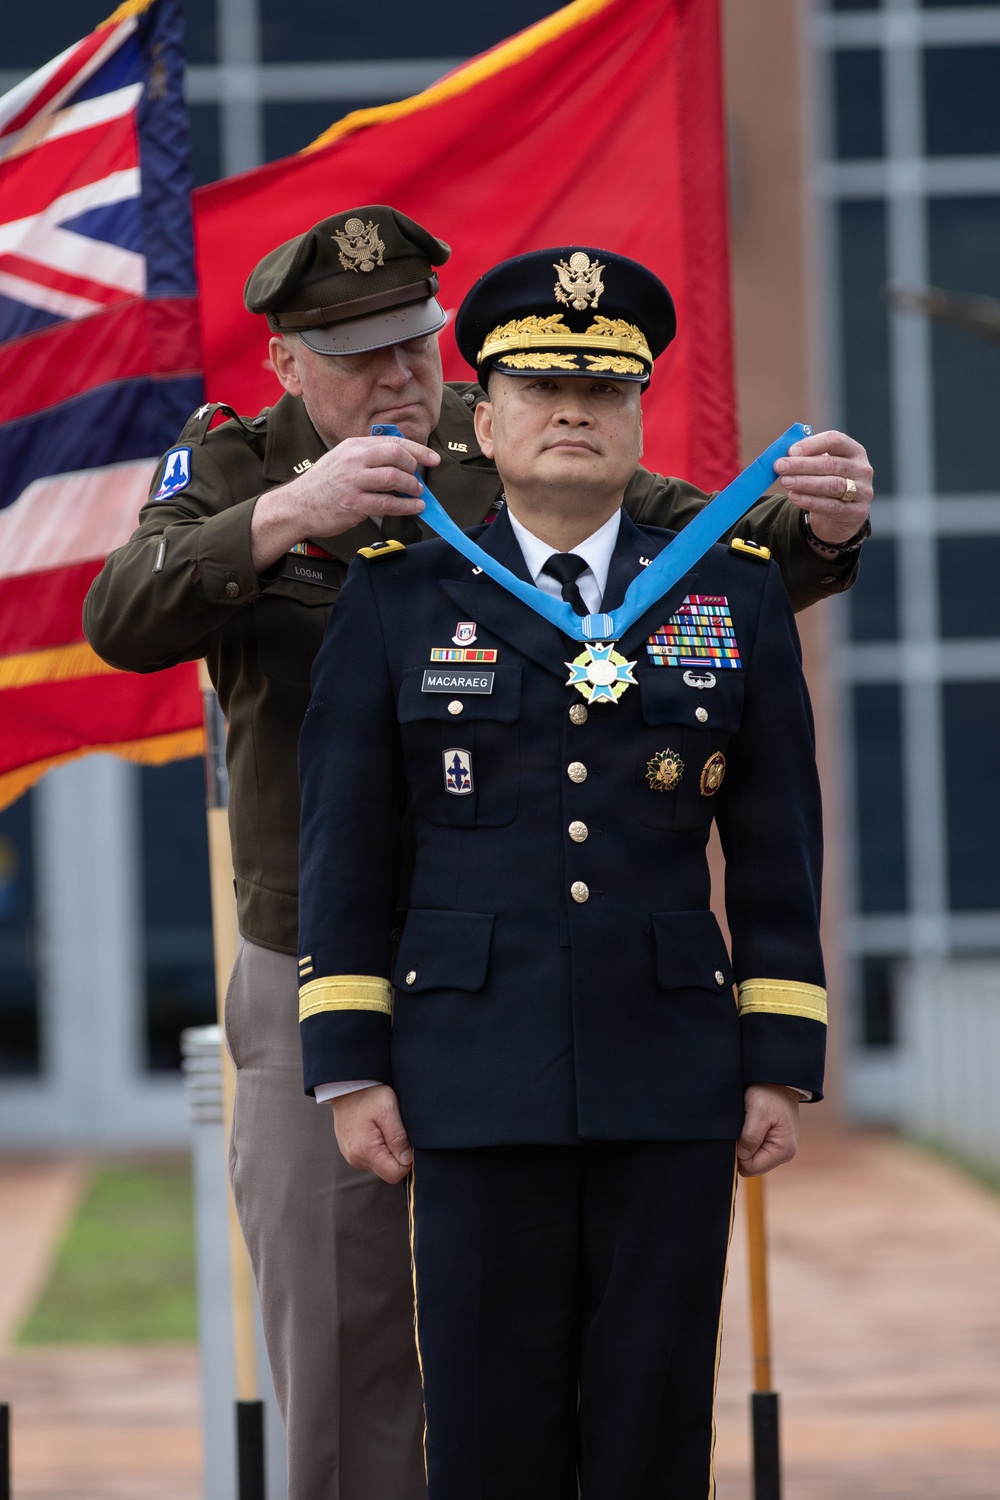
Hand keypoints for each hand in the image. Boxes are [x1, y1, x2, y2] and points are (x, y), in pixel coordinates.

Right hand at [250, 434, 439, 570]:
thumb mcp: (342, 459)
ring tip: (417, 494)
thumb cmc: (323, 484)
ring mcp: (353, 481)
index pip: (393, 442)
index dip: (418, 450)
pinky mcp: (354, 504)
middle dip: (414, 467)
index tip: (433, 458)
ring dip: (412, 487)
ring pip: (394, 478)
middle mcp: (354, 460)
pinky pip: (388, 504)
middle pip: (396, 455)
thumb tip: (401, 460)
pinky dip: (406, 507)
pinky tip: (414, 508)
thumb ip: (368, 456)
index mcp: (354, 446)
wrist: (297, 505)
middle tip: (418, 479)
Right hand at [331, 1084, 412, 1183]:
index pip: (395, 1174)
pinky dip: (378, 1147)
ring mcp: (351, 1156)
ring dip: (387, 1150)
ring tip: (383, 1126)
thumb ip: (398, 1138)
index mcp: (364, 1151)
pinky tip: (376, 1129)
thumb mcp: (388, 1110)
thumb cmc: (368, 1094)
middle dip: (397, 1155)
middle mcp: (355, 1159)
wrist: (347, 1085)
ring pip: (380, 1164)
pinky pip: (371, 1157)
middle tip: (394, 1129)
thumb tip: (407, 1160)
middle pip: (388, 1171)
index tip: (406, 1140)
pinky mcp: (351, 1151)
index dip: (407, 1160)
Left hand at [737, 1084, 799, 1176]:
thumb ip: (751, 1137)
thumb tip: (741, 1156)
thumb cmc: (769, 1092)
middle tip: (741, 1127)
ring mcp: (779, 1149)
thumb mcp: (758, 1112)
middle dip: (741, 1150)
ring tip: (747, 1123)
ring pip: (751, 1157)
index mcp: (783, 1151)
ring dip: (744, 1143)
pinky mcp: (773, 1142)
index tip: (736, 1134)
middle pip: (751, 1165)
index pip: (750, 1168)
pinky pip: (755, 1149)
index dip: (738, 1154)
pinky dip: (747, 1139)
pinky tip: (749, 1125)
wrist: (777, 1078)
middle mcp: (784, 1154)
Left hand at [773, 429, 872, 547]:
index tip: (790, 451)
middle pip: (831, 464)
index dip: (811, 444)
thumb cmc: (827, 484)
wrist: (840, 518)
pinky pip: (831, 506)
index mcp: (854, 451)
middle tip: (780, 466)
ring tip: (785, 481)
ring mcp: (863, 491)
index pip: (835, 441)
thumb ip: (807, 458)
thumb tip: (785, 455)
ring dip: (805, 482)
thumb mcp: (821, 468)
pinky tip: (794, 497)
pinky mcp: (857, 512)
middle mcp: (862, 469)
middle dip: (802, 465)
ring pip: (832, 485)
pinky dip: (810, 501)